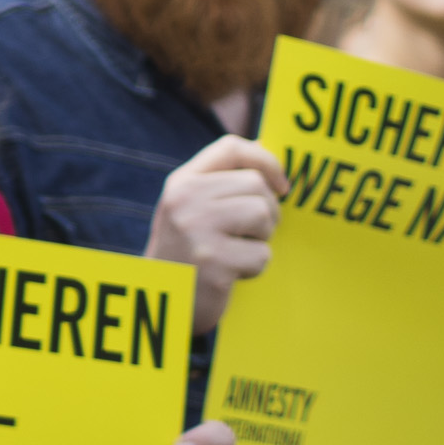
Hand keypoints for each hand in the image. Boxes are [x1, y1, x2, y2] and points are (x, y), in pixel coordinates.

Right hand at [148, 134, 281, 334]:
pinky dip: (255, 267)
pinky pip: (262, 254)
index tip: (282, 186)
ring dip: (261, 239)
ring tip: (237, 250)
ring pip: (263, 216)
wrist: (161, 296)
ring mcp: (197, 229)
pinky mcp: (214, 261)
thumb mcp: (193, 208)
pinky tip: (231, 273)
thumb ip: (223, 182)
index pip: (230, 148)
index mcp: (181, 182)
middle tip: (250, 233)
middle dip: (267, 211)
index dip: (266, 160)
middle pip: (256, 185)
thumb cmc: (187, 250)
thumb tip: (267, 151)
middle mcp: (185, 199)